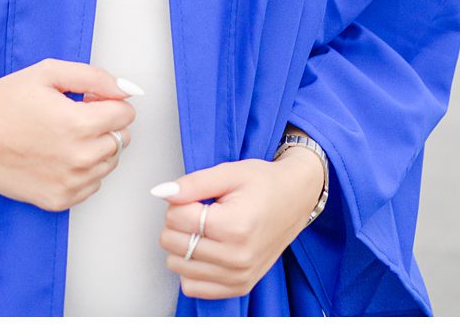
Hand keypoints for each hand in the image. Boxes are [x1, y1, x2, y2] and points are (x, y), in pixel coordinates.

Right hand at [0, 58, 138, 212]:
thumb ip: (95, 78)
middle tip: (75, 116)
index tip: (90, 100)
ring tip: (64, 136)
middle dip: (106, 125)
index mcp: (79, 124)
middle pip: (122, 140)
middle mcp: (77, 159)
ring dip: (96, 148)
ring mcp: (67, 184)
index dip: (110, 101)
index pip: (126, 115)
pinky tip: (58, 156)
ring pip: (109, 163)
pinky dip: (83, 171)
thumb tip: (127, 90)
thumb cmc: (4, 101)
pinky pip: (92, 185)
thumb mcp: (50, 73)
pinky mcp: (57, 201)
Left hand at [153, 152, 325, 299]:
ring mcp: (239, 275)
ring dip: (182, 245)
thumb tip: (162, 193)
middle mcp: (237, 256)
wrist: (296, 199)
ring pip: (177, 266)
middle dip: (178, 222)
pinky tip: (206, 250)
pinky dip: (191, 269)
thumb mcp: (231, 172)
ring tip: (205, 229)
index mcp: (235, 226)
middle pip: (172, 243)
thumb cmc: (265, 184)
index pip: (177, 218)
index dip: (179, 201)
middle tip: (200, 210)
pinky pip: (192, 287)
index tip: (196, 196)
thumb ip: (193, 183)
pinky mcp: (239, 287)